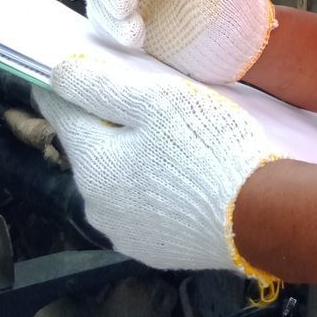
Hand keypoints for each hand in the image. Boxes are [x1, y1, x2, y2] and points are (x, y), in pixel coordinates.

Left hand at [34, 54, 285, 277]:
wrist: (260, 215)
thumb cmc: (209, 149)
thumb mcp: (157, 101)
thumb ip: (102, 85)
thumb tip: (57, 73)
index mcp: (93, 166)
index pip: (61, 114)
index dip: (64, 86)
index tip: (68, 67)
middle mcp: (97, 207)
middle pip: (91, 148)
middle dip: (106, 122)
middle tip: (139, 97)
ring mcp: (125, 234)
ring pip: (116, 180)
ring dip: (130, 157)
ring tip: (167, 137)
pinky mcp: (154, 250)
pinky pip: (141, 207)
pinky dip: (150, 186)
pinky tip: (179, 174)